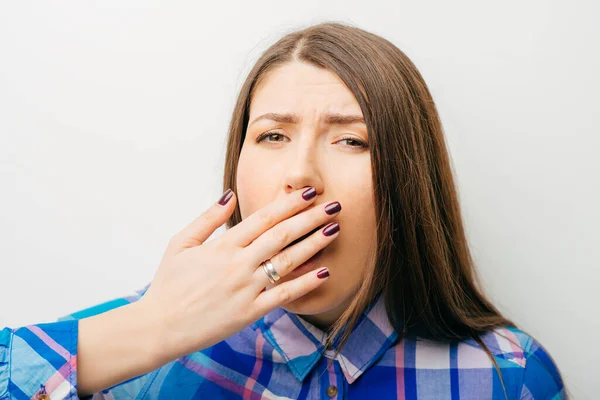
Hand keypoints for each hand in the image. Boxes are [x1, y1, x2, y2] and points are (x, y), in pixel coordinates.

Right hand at [140, 187, 341, 365]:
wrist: (159, 326)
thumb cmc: (169, 284)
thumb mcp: (180, 243)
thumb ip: (208, 219)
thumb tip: (231, 195)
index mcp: (222, 246)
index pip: (263, 218)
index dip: (289, 204)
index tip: (309, 192)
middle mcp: (238, 264)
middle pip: (282, 236)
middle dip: (311, 218)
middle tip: (334, 205)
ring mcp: (246, 289)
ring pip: (287, 262)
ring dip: (314, 244)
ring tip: (334, 230)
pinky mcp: (250, 312)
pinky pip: (283, 296)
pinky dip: (304, 284)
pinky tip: (323, 272)